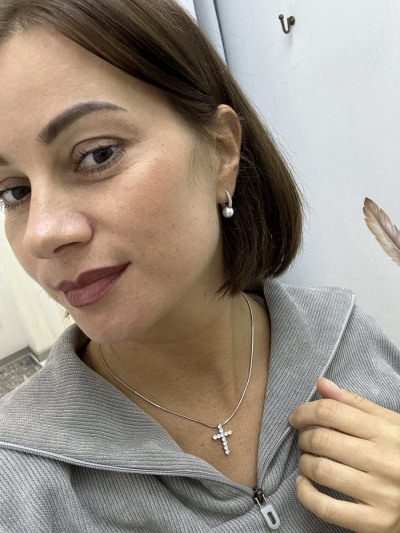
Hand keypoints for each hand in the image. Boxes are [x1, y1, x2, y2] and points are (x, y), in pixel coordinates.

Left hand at [290, 378, 399, 532]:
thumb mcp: (390, 423)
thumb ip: (355, 403)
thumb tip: (322, 384)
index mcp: (385, 432)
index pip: (332, 412)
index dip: (306, 411)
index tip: (298, 417)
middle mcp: (383, 461)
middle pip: (323, 440)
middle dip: (304, 437)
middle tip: (304, 439)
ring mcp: (379, 493)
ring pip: (322, 471)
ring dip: (304, 463)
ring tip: (308, 460)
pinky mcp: (375, 521)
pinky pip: (328, 509)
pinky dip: (306, 495)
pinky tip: (304, 485)